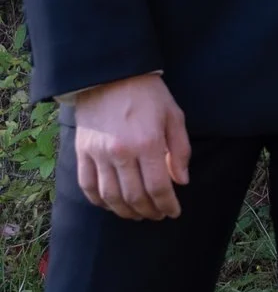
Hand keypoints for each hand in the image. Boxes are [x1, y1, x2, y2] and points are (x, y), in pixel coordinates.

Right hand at [71, 73, 191, 220]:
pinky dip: (99, 201)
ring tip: (138, 214)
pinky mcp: (81, 151)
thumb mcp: (174, 116)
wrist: (110, 75)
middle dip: (149, 211)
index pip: (159, 187)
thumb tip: (181, 182)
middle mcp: (121, 152)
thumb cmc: (149, 95)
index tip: (174, 212)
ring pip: (110, 196)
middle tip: (158, 215)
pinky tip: (111, 205)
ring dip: (125, 211)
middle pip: (134, 196)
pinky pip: (87, 185)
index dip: (167, 205)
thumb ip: (180, 150)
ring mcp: (98, 153)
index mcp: (148, 143)